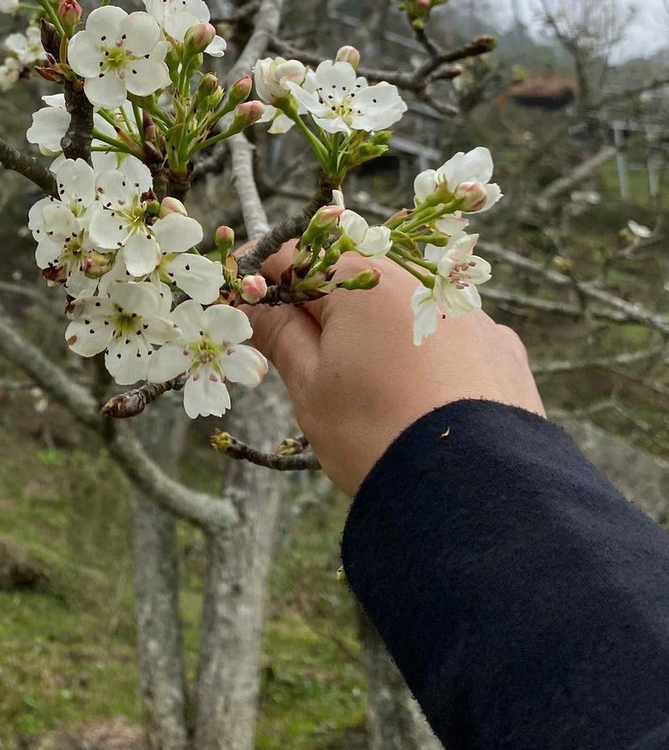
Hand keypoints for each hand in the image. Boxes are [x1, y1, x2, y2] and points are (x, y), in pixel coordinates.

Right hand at [246, 245, 544, 495]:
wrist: (473, 491)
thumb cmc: (375, 433)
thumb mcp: (310, 385)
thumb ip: (279, 333)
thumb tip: (251, 301)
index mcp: (365, 280)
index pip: (296, 258)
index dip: (264, 282)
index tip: (247, 309)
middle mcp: (421, 281)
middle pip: (353, 282)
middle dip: (323, 312)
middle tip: (305, 362)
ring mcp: (470, 312)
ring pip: (404, 311)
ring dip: (378, 334)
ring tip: (371, 390)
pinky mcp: (503, 347)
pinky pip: (451, 338)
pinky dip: (429, 356)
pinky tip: (423, 397)